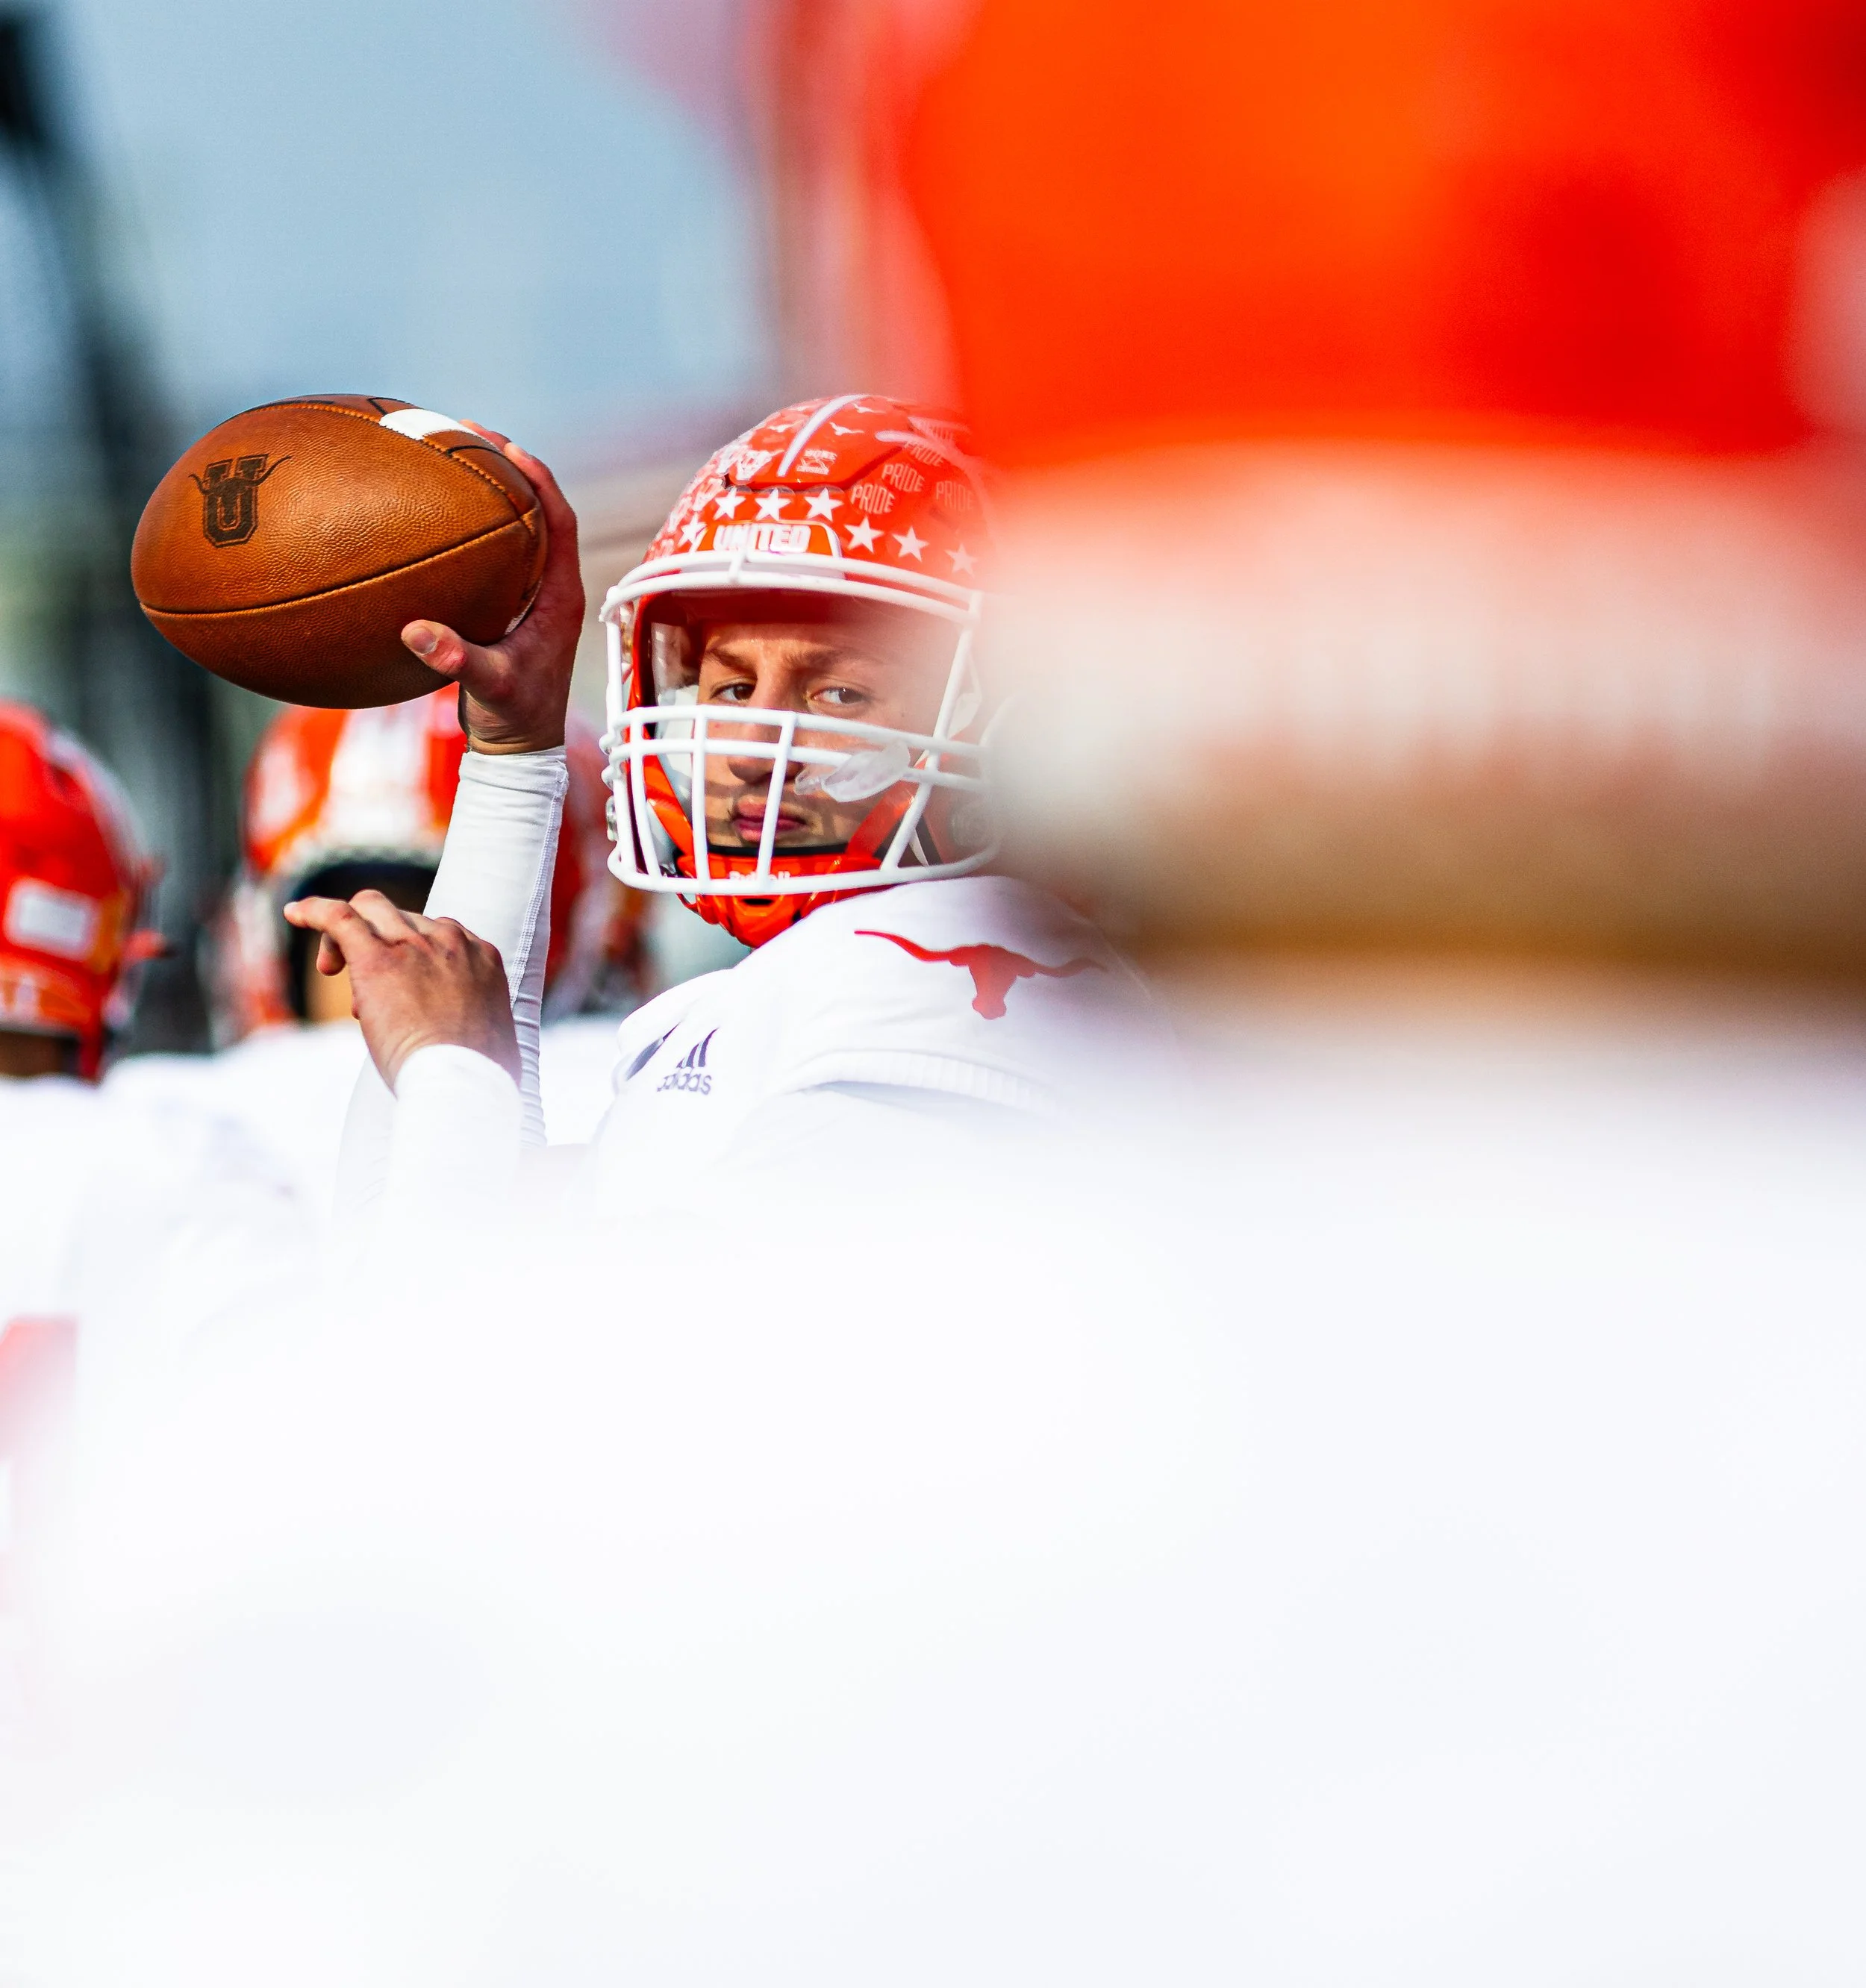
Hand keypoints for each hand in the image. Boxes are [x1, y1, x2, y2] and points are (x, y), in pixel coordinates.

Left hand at [282, 890, 519, 1090]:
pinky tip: (293, 913)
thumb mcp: (491, 1039)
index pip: (437, 932)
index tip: (400, 992)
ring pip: (371, 908)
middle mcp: (451, 941)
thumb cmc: (480, 1076)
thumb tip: (462, 1042)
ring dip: (348, 934)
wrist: (463, 1081)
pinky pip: (340, 917)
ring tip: (332, 968)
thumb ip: (472, 1022)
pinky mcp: (376, 958)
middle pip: (404, 919)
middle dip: (381, 946)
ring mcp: (414, 945)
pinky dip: (314, 910)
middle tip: (363, 994)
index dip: (412, 956)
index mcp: (481, 956)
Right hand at [400, 425, 583, 754]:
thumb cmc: (516, 722)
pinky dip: (471, 530)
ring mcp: (533, 598)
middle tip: (468, 434)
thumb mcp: (490, 689)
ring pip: (518, 530)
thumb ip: (457, 660)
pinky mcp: (512, 609)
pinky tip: (434, 518)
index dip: (538, 478)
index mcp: (561, 597)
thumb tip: (418, 632)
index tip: (505, 445)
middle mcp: (552, 589)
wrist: (520, 752)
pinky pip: (495, 555)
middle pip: (538, 511)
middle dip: (508, 469)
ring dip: (491, 494)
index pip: (560, 520)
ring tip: (452, 458)